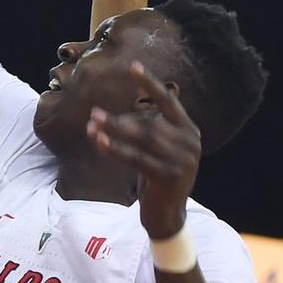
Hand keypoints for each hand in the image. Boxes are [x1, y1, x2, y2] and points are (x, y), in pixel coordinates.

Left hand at [88, 63, 201, 238]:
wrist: (168, 216)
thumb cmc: (158, 179)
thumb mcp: (161, 151)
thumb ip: (152, 131)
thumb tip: (124, 115)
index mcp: (189, 131)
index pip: (169, 101)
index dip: (151, 83)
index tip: (133, 66)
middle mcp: (190, 142)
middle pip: (149, 122)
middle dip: (119, 118)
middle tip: (94, 113)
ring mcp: (182, 159)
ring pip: (142, 138)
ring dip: (114, 130)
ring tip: (92, 125)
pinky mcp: (169, 175)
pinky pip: (136, 158)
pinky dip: (115, 149)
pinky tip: (99, 142)